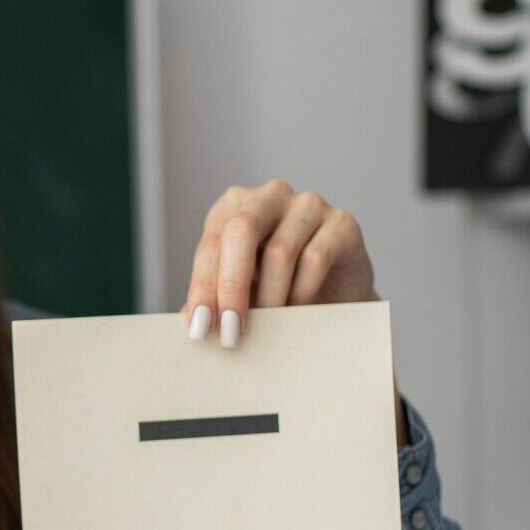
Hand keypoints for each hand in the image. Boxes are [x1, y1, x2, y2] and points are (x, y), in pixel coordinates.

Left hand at [181, 179, 377, 347]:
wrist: (336, 292)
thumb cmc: (279, 287)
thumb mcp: (241, 289)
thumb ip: (214, 297)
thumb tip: (187, 322)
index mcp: (233, 207)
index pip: (210, 244)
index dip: (202, 288)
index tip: (200, 329)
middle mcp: (269, 197)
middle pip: (241, 232)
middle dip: (231, 287)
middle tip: (230, 332)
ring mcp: (308, 205)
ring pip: (279, 252)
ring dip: (270, 297)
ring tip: (268, 327)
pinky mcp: (341, 223)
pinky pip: (316, 259)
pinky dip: (302, 292)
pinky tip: (298, 310)